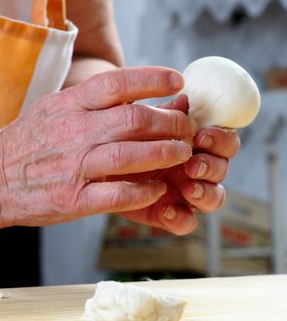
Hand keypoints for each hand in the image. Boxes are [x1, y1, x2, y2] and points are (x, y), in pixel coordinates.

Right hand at [0, 67, 193, 228]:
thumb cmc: (26, 142)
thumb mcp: (52, 108)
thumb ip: (87, 101)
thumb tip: (131, 94)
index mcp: (68, 106)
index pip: (117, 83)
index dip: (152, 79)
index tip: (177, 81)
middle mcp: (73, 132)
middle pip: (134, 119)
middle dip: (170, 122)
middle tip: (187, 127)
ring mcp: (73, 167)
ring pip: (129, 155)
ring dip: (164, 154)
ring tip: (182, 153)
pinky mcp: (72, 199)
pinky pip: (118, 194)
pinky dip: (143, 191)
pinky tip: (157, 188)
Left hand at [117, 95, 240, 235]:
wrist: (97, 162)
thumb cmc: (123, 136)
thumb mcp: (140, 121)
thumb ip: (164, 114)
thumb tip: (184, 98)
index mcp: (195, 142)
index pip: (224, 140)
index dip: (220, 138)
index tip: (200, 135)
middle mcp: (195, 167)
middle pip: (223, 168)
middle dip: (213, 166)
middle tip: (193, 164)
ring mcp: (185, 192)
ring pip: (214, 197)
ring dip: (205, 192)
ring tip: (188, 187)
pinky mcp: (169, 214)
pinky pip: (187, 222)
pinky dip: (181, 218)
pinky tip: (165, 210)